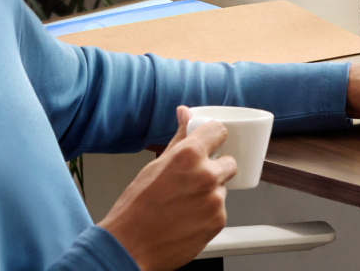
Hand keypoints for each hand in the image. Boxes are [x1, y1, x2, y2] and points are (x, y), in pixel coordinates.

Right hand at [98, 106, 237, 270]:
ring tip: (184, 204)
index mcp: (189, 155)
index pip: (219, 130)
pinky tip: (187, 218)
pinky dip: (208, 213)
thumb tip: (185, 112)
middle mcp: (206, 175)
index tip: (210, 142)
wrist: (130, 247)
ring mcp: (215, 200)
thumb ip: (179, 138)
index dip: (213, 136)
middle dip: (215, 167)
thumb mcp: (155, 165)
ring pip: (222, 188)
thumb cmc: (136, 207)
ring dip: (210, 192)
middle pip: (228, 161)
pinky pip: (220, 210)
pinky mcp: (218, 222)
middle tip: (193, 180)